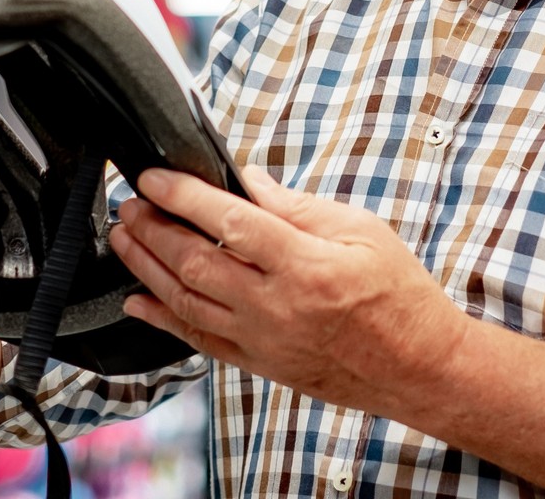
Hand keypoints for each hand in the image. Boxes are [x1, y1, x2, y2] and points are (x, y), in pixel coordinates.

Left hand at [108, 165, 468, 422]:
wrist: (420, 367)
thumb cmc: (399, 294)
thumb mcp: (361, 231)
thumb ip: (297, 207)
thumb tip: (247, 180)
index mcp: (306, 265)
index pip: (230, 222)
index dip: (184, 196)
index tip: (154, 177)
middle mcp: (277, 307)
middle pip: (196, 263)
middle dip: (153, 229)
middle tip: (129, 204)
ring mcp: (263, 340)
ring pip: (186, 301)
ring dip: (146, 267)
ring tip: (123, 237)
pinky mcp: (259, 363)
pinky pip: (199, 341)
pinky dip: (163, 319)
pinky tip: (138, 299)